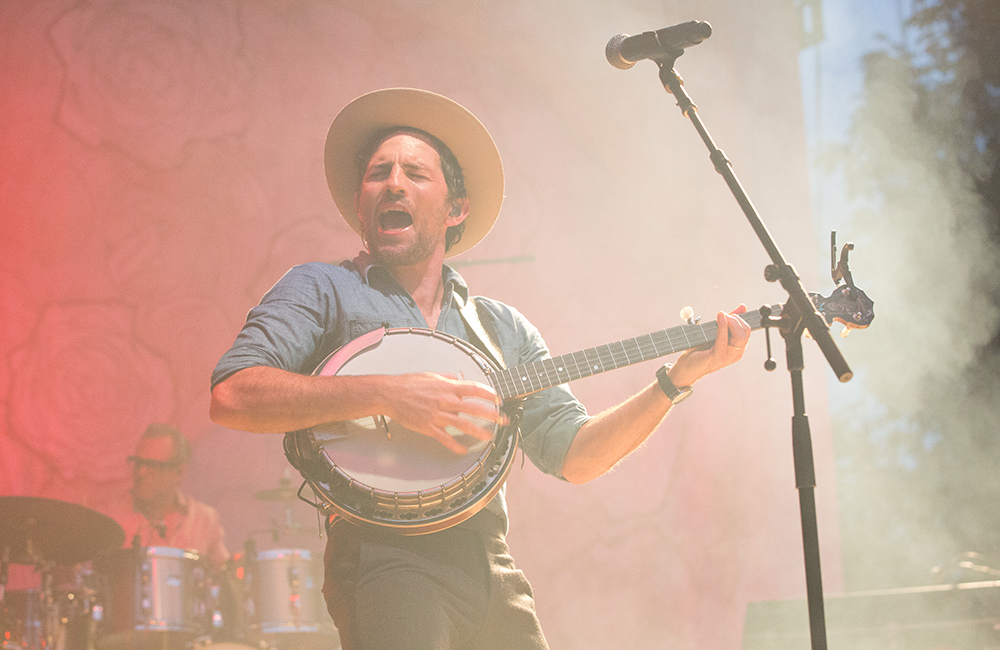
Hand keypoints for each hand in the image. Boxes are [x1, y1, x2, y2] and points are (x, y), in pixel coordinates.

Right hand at [381, 373, 503, 454]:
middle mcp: (445, 400)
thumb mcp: (431, 376)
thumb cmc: (408, 384)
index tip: (498, 398)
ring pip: (462, 424)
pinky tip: (463, 450)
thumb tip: (459, 378)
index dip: (488, 394)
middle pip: (473, 408)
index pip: (474, 389)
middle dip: (491, 414)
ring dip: (478, 431)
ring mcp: (437, 415)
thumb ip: (448, 378)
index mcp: (447, 386)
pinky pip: (444, 438)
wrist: (389, 394)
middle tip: (502, 419)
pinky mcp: (428, 427)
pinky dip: (454, 445)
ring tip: (488, 436)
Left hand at [667, 305, 749, 387]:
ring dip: (731, 322)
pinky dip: (722, 327)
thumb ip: (728, 321)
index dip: (741, 319)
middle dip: (737, 319)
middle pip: (746, 333)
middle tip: (725, 315)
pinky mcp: (716, 358)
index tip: (732, 313)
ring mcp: (726, 357)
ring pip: (739, 337)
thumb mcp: (715, 333)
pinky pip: (723, 341)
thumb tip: (742, 308)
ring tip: (721, 316)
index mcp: (737, 348)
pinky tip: (719, 319)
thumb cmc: (699, 350)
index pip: (747, 331)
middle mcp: (734, 354)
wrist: (685, 368)